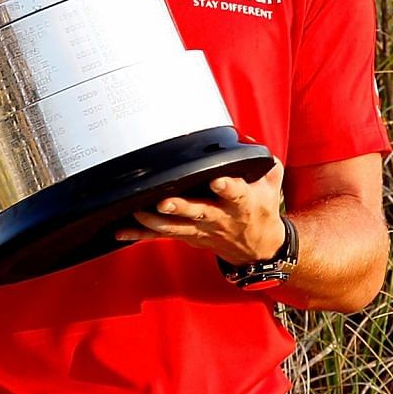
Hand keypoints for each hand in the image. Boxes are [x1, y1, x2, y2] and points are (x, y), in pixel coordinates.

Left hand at [117, 161, 285, 265]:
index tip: (218, 180)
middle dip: (181, 207)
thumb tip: (254, 145)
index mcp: (241, 203)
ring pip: (175, 226)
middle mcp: (219, 217)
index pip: (236, 194)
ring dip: (155, 221)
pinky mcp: (187, 236)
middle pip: (198, 212)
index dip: (227, 187)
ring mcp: (201, 229)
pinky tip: (121, 232)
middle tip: (165, 202)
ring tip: (138, 211)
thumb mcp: (270, 185)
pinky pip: (162, 236)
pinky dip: (140, 234)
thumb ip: (265, 165)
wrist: (258, 248)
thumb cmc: (260, 210)